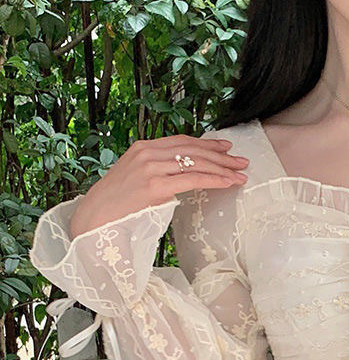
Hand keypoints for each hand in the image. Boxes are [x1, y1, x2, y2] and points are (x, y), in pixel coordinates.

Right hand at [69, 135, 249, 239]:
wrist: (95, 217)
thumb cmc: (118, 205)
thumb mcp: (138, 179)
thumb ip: (159, 172)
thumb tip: (184, 175)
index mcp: (143, 148)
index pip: (182, 141)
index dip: (206, 143)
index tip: (225, 148)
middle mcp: (147, 153)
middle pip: (193, 150)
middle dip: (221, 156)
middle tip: (241, 161)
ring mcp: (151, 168)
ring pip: (196, 163)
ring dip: (223, 168)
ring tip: (241, 173)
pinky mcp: (156, 186)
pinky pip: (193, 179)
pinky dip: (214, 180)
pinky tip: (228, 182)